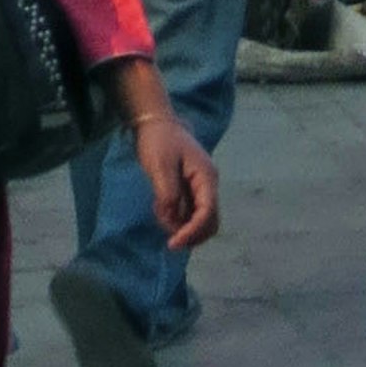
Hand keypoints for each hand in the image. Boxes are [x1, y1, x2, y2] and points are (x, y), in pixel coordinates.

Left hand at [126, 100, 218, 249]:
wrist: (156, 123)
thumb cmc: (159, 140)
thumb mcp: (160, 165)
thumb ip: (169, 193)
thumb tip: (174, 219)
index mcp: (206, 178)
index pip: (207, 214)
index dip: (192, 232)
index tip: (173, 243)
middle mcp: (208, 185)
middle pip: (209, 223)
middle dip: (190, 233)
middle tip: (167, 235)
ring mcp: (200, 189)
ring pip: (199, 221)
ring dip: (180, 226)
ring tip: (159, 210)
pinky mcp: (190, 191)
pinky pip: (188, 213)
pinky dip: (176, 218)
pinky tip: (160, 206)